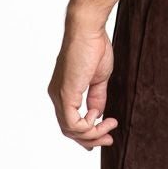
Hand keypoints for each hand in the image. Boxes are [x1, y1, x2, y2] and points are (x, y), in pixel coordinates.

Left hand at [47, 23, 118, 150]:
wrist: (88, 29)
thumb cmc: (94, 47)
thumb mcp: (98, 79)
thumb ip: (97, 97)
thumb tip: (98, 114)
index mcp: (64, 91)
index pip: (70, 122)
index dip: (87, 133)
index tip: (107, 132)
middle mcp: (57, 95)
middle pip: (69, 130)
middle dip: (91, 138)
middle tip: (109, 138)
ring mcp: (59, 95)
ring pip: (70, 130)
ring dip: (92, 133)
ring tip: (110, 125)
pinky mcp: (65, 93)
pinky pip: (72, 123)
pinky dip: (88, 126)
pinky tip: (99, 117)